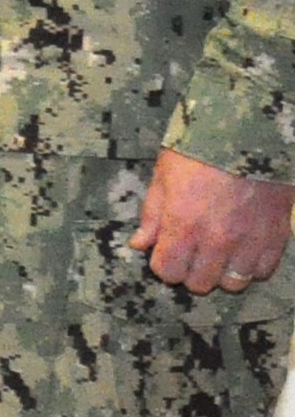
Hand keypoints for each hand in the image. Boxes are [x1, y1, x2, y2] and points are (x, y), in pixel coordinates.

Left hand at [133, 148, 294, 295]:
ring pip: (233, 282)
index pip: (168, 271)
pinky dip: (252, 265)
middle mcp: (217, 239)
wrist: (249, 134)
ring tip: (220, 252)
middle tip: (193, 253)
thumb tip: (140, 244)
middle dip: (191, 271)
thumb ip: (153, 215)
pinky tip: (244, 248)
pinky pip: (263, 270)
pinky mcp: (276, 236)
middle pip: (200, 283)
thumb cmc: (199, 151)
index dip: (164, 265)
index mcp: (183, 224)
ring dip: (223, 271)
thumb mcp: (164, 176)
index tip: (167, 253)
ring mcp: (250, 241)